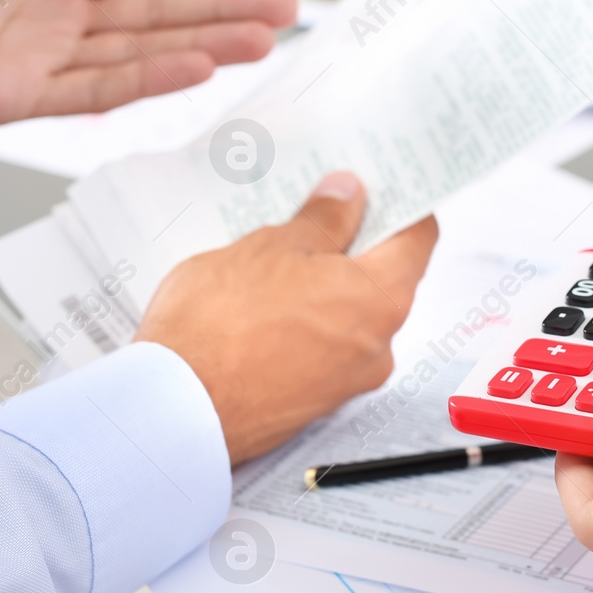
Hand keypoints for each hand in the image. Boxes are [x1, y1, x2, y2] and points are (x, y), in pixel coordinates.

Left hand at [0, 0, 295, 126]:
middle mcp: (58, 12)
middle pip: (162, 12)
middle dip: (226, 9)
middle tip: (287, 9)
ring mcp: (45, 57)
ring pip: (143, 52)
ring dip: (205, 44)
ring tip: (263, 40)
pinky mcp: (21, 98)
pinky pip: (98, 89)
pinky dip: (148, 79)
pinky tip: (195, 67)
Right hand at [135, 172, 437, 463]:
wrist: (174, 407)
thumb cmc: (221, 325)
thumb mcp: (273, 246)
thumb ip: (323, 219)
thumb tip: (348, 196)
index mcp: (381, 300)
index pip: (418, 238)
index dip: (401, 204)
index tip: (379, 185)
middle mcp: (377, 347)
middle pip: (383, 279)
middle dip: (352, 244)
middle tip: (315, 212)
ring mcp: (346, 382)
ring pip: (348, 317)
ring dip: (322, 287)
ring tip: (273, 260)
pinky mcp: (312, 403)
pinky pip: (321, 350)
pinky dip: (303, 324)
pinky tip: (261, 306)